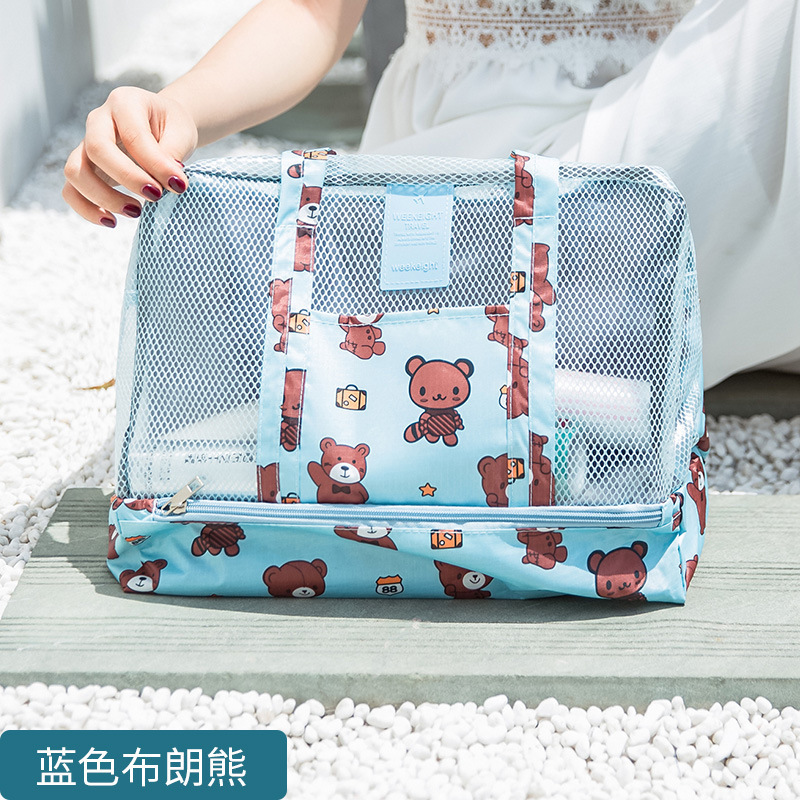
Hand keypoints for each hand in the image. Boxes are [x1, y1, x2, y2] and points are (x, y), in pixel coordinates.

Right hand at [62, 86, 197, 226]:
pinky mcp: (84, 168)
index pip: (134, 135)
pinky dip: (86, 209)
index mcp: (125, 103)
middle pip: (97, 149)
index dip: (155, 164)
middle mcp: (98, 120)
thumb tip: (170, 181)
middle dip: (128, 179)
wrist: (161, 126)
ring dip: (104, 197)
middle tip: (156, 197)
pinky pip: (70, 190)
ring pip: (76, 171)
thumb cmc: (171, 128)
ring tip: (137, 212)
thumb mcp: (181, 132)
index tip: (179, 185)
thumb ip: (174, 153)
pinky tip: (112, 221)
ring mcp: (85, 144)